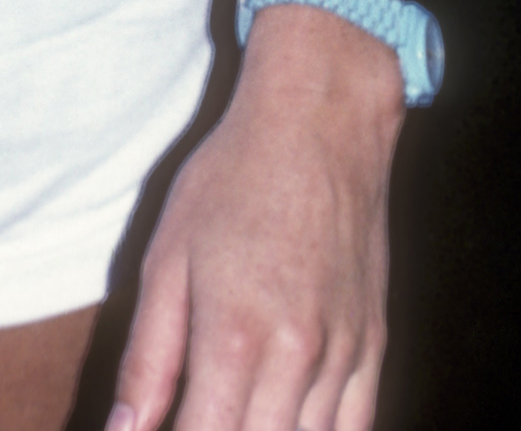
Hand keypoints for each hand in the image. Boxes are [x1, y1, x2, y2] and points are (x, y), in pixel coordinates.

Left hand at [108, 9, 402, 430]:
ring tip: (232, 412)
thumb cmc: (232, 180)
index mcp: (233, 337)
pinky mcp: (373, 347)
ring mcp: (343, 357)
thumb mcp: (167, 258)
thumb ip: (147, 358)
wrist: (321, 121)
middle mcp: (296, 358)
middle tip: (194, 411)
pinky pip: (357, 429)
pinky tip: (283, 422)